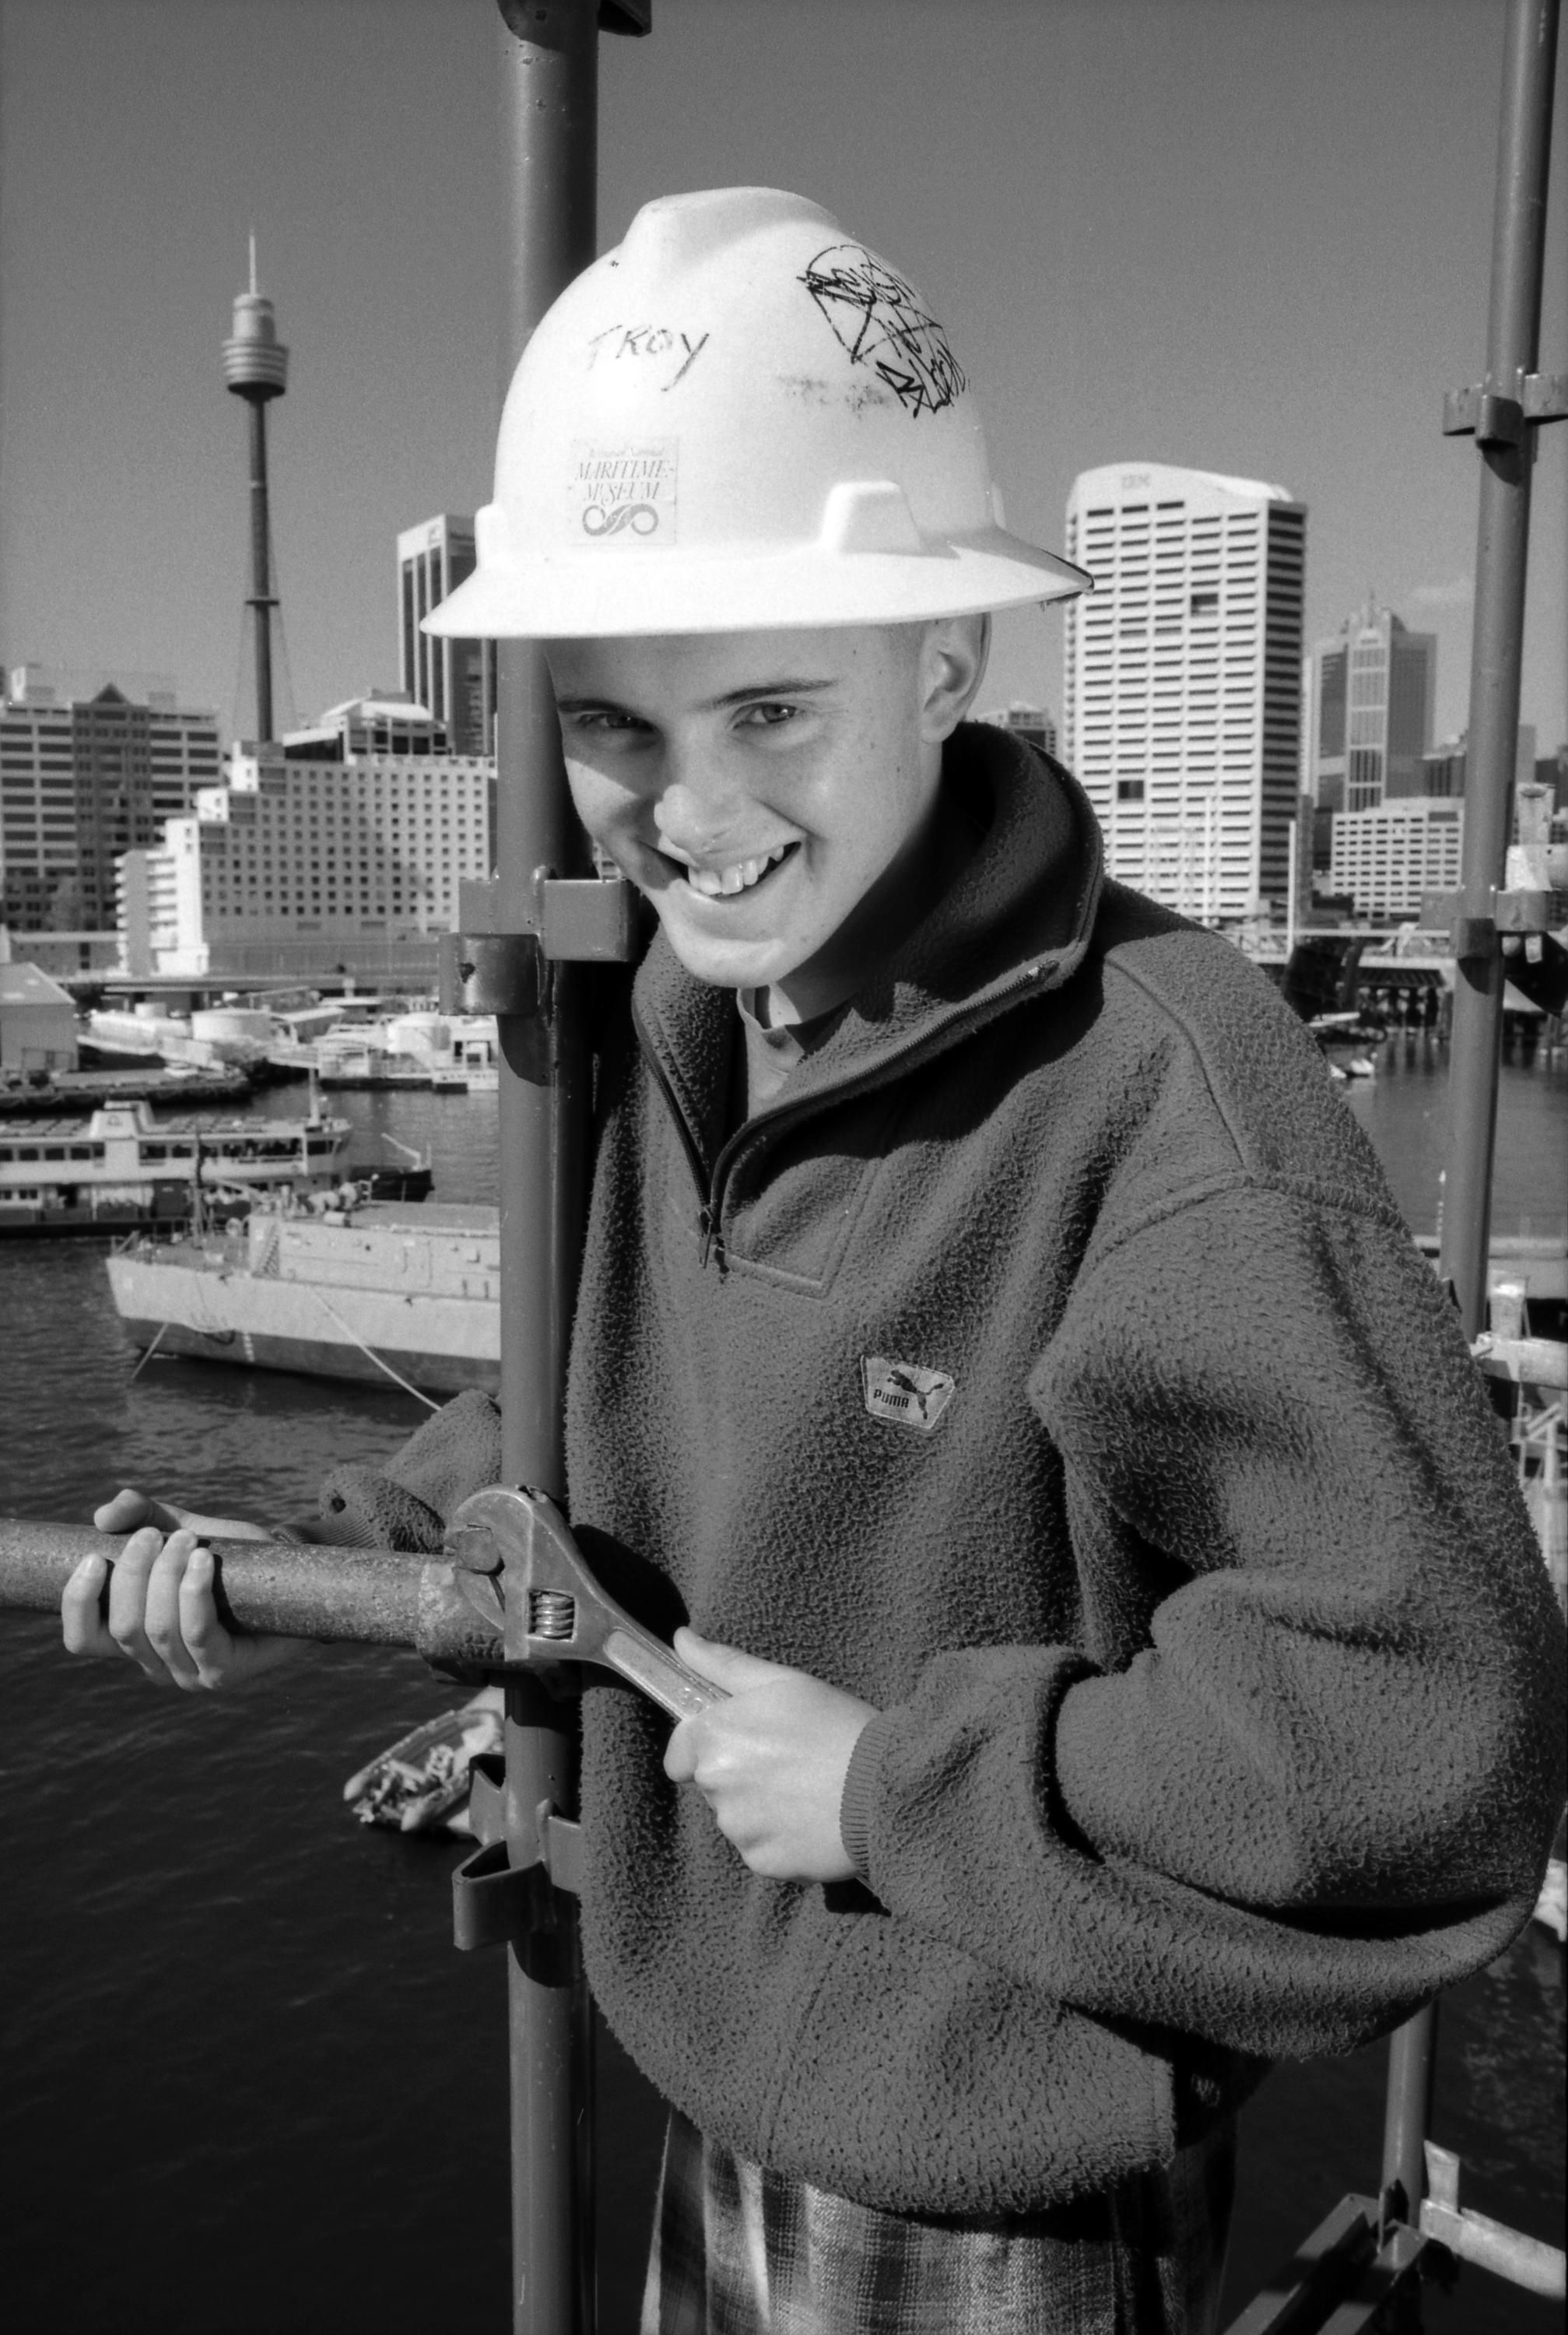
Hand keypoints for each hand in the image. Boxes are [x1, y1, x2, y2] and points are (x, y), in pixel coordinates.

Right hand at [61, 1489, 304, 1690]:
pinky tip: (201, 1561)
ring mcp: (188, 1673)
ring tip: (184, 1540)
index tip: (93, 1556)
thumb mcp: (179, 1528)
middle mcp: (154, 1662)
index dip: (78, 1601)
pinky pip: (197, 1633)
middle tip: (153, 1536)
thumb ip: (142, 1515)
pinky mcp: (224, 1672)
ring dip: (165, 1577)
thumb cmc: (227, 1558)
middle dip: (133, 1574)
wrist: (288, 1576)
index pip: (83, 1638)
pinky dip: (194, 1593)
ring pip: (158, 1629)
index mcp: (133, 1636)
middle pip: (123, 1626)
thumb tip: (103, 1515)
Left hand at [663, 1629, 877, 1882]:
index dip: (708, 1746)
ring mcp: (739, 1831)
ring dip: (760, 1808)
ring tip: (807, 1789)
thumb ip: (724, 1663)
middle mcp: (716, 1788)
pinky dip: (780, 1838)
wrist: (888, 1788)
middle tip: (790, 1760)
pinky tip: (813, 1819)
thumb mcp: (784, 1681)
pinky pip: (760, 1849)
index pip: (679, 1754)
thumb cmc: (838, 1725)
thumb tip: (681, 1640)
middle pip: (712, 1784)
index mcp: (715, 1738)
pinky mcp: (764, 1863)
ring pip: (737, 1818)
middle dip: (740, 1774)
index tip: (745, 1741)